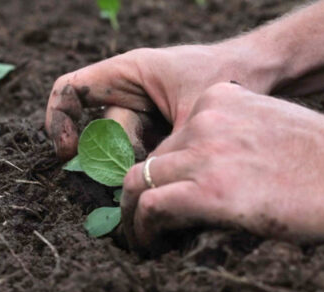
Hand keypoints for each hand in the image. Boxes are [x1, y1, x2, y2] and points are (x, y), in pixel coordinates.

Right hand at [45, 44, 277, 160]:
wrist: (265, 71)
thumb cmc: (231, 74)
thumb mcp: (195, 113)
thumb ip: (166, 149)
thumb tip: (141, 188)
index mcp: (129, 73)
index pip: (72, 90)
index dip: (59, 120)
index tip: (69, 154)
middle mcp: (131, 93)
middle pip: (102, 132)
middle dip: (116, 158)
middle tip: (139, 178)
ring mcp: (146, 113)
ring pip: (123, 149)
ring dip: (138, 168)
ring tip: (167, 176)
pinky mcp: (159, 131)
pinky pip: (142, 154)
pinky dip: (151, 169)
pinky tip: (172, 178)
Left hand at [121, 83, 323, 250]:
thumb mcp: (266, 131)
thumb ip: (230, 145)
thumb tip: (201, 185)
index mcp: (218, 100)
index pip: (168, 142)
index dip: (157, 177)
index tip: (155, 203)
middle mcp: (204, 120)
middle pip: (148, 162)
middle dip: (136, 197)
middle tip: (138, 227)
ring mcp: (205, 153)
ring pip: (138, 183)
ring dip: (133, 218)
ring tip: (141, 245)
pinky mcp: (210, 190)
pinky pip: (152, 207)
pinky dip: (142, 230)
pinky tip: (151, 248)